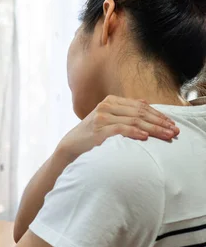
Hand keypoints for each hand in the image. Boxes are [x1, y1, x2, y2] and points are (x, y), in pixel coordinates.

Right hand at [58, 95, 178, 159]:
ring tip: (166, 135)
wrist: (72, 145)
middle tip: (174, 131)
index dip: (158, 114)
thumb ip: (125, 110)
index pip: (140, 106)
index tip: (171, 123)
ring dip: (153, 129)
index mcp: (110, 101)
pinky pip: (121, 129)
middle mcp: (106, 106)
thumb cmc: (92, 134)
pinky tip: (146, 137)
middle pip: (139, 112)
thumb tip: (145, 103)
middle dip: (159, 122)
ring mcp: (102, 117)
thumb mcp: (107, 118)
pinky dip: (135, 132)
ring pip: (134, 120)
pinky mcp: (99, 129)